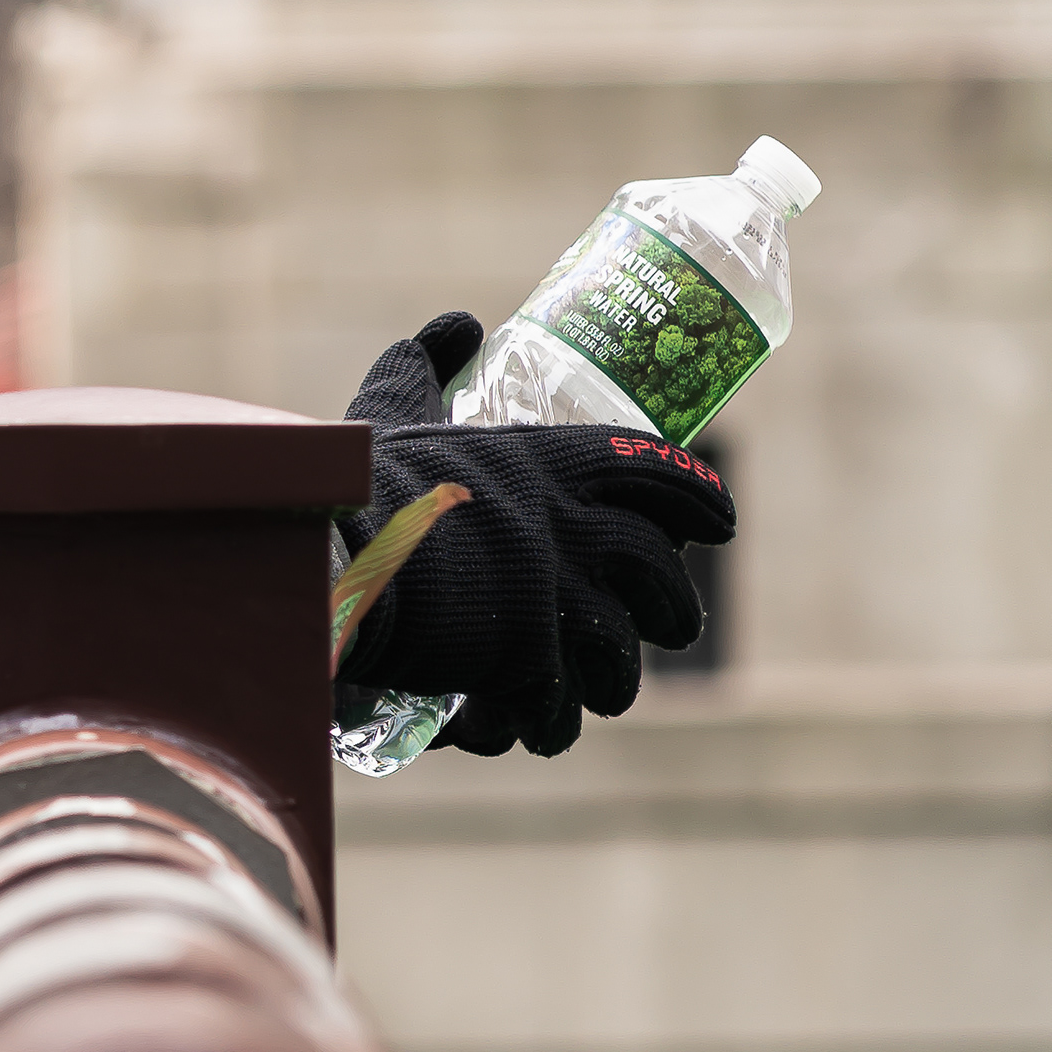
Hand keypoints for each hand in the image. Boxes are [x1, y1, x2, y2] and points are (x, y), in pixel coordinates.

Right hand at [340, 313, 736, 758]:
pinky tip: (521, 730)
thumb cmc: (355, 481)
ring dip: (610, 683)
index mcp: (547, 463)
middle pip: (659, 576)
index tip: (722, 523)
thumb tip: (457, 320)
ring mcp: (556, 599)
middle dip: (674, 610)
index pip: (654, 473)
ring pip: (619, 659)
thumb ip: (425, 362)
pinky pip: (555, 713)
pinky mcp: (527, 663)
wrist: (329, 559)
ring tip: (595, 696)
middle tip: (671, 627)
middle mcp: (568, 528)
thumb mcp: (397, 407)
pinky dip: (538, 727)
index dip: (698, 498)